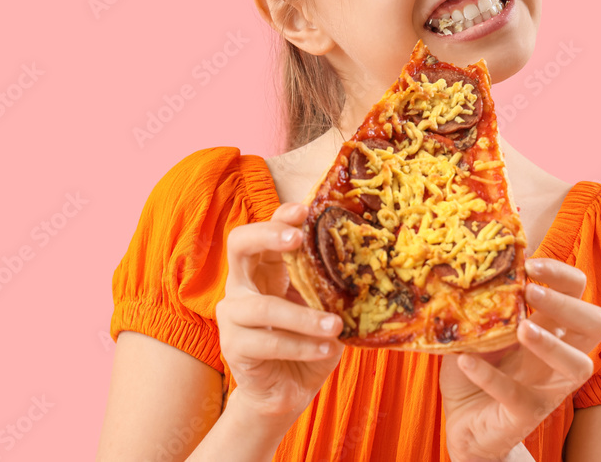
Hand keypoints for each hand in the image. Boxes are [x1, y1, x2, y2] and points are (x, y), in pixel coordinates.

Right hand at [215, 202, 343, 430]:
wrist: (288, 390)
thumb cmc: (310, 341)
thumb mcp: (325, 308)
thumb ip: (332, 287)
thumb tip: (368, 264)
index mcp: (266, 266)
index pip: (266, 229)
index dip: (281, 216)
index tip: (306, 210)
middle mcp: (243, 283)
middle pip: (239, 244)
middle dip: (267, 235)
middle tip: (297, 239)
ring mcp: (232, 314)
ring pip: (262, 306)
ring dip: (303, 317)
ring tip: (336, 325)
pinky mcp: (233, 346)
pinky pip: (267, 342)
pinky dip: (301, 346)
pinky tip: (327, 349)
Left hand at [439, 258, 600, 461]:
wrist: (463, 424)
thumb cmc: (475, 369)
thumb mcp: (477, 330)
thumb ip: (479, 304)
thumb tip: (465, 268)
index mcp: (550, 327)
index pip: (578, 291)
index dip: (562, 274)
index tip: (531, 263)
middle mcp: (559, 355)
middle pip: (596, 323)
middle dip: (567, 303)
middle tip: (531, 291)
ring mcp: (548, 387)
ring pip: (580, 365)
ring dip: (552, 343)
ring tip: (521, 329)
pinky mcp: (526, 415)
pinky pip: (520, 396)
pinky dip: (492, 377)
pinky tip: (467, 362)